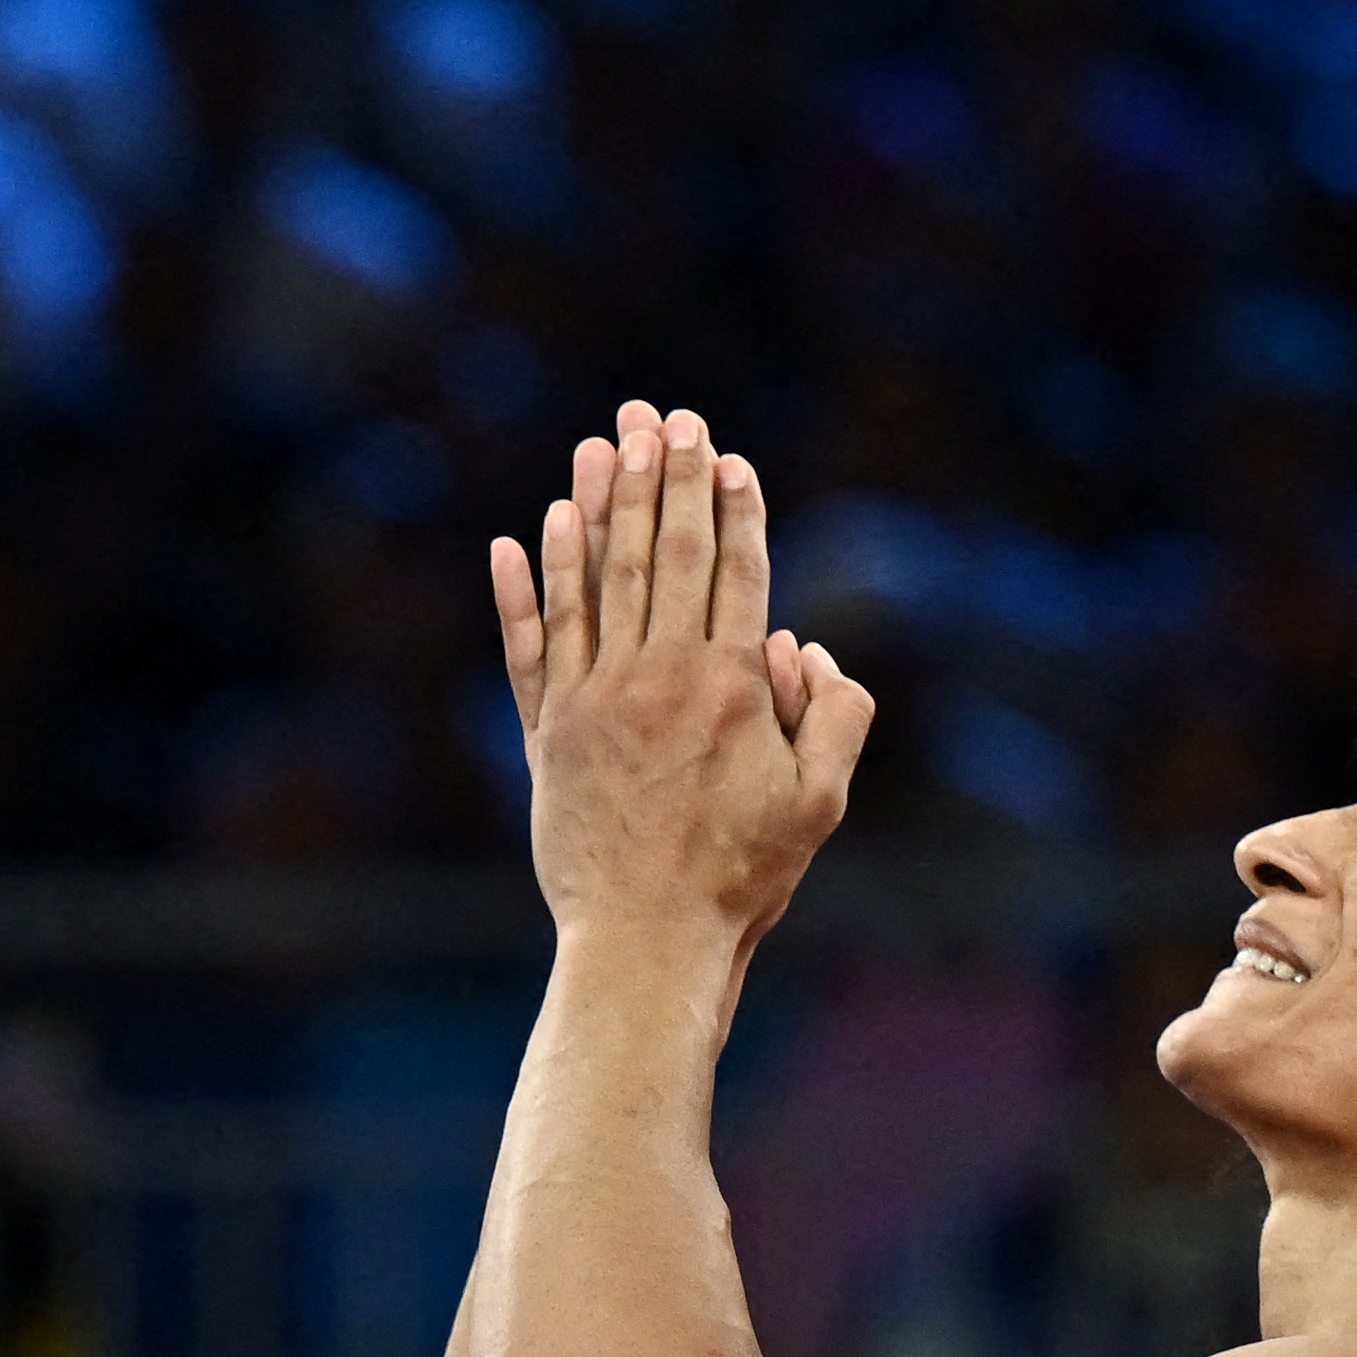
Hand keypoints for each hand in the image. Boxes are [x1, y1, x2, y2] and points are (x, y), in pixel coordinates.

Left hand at [488, 397, 874, 949]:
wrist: (648, 939)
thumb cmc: (743, 876)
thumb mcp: (822, 799)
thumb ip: (834, 712)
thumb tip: (803, 644)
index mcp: (733, 685)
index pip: (735, 571)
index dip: (732, 506)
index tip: (725, 454)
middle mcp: (660, 677)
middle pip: (667, 554)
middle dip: (667, 478)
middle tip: (662, 417)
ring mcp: (596, 701)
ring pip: (597, 582)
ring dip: (599, 507)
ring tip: (601, 444)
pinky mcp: (547, 734)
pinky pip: (531, 644)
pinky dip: (524, 588)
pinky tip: (522, 532)